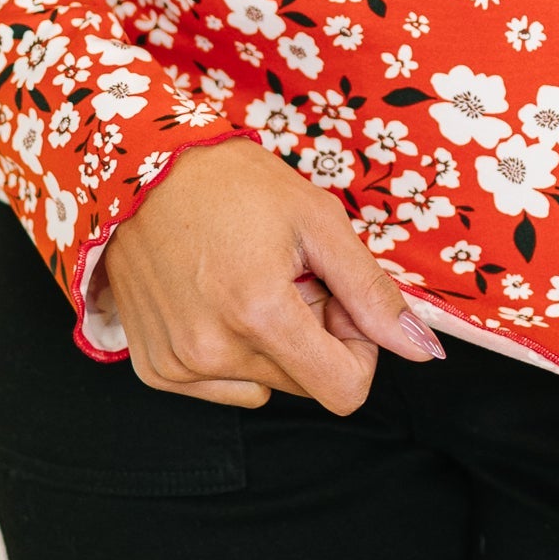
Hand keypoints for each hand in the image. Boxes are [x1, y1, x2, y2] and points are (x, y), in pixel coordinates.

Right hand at [99, 137, 442, 412]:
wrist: (136, 168)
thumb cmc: (229, 182)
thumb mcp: (316, 220)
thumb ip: (371, 291)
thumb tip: (423, 351)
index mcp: (260, 315)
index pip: (345, 391)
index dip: (358, 350)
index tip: (338, 305)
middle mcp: (213, 352)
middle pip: (306, 385)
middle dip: (313, 338)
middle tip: (290, 278)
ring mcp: (178, 365)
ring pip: (265, 385)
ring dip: (271, 346)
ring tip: (248, 283)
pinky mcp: (154, 368)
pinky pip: (220, 385)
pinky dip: (230, 352)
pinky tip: (215, 299)